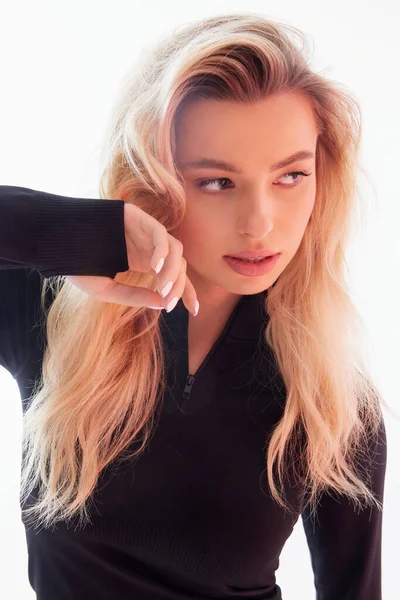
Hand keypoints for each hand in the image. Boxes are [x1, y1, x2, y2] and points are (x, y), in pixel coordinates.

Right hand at [66, 202, 198, 315]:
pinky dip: (162, 250)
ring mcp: (144, 231)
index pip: (175, 276)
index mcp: (143, 262)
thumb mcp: (106, 290)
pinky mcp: (138, 217)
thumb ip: (133, 297)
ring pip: (174, 249)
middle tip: (170, 303)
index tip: (194, 311)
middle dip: (180, 286)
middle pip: (179, 264)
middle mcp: (148, 247)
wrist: (54, 241)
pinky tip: (156, 267)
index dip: (188, 292)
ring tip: (163, 288)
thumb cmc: (77, 265)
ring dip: (173, 270)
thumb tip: (162, 304)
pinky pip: (159, 233)